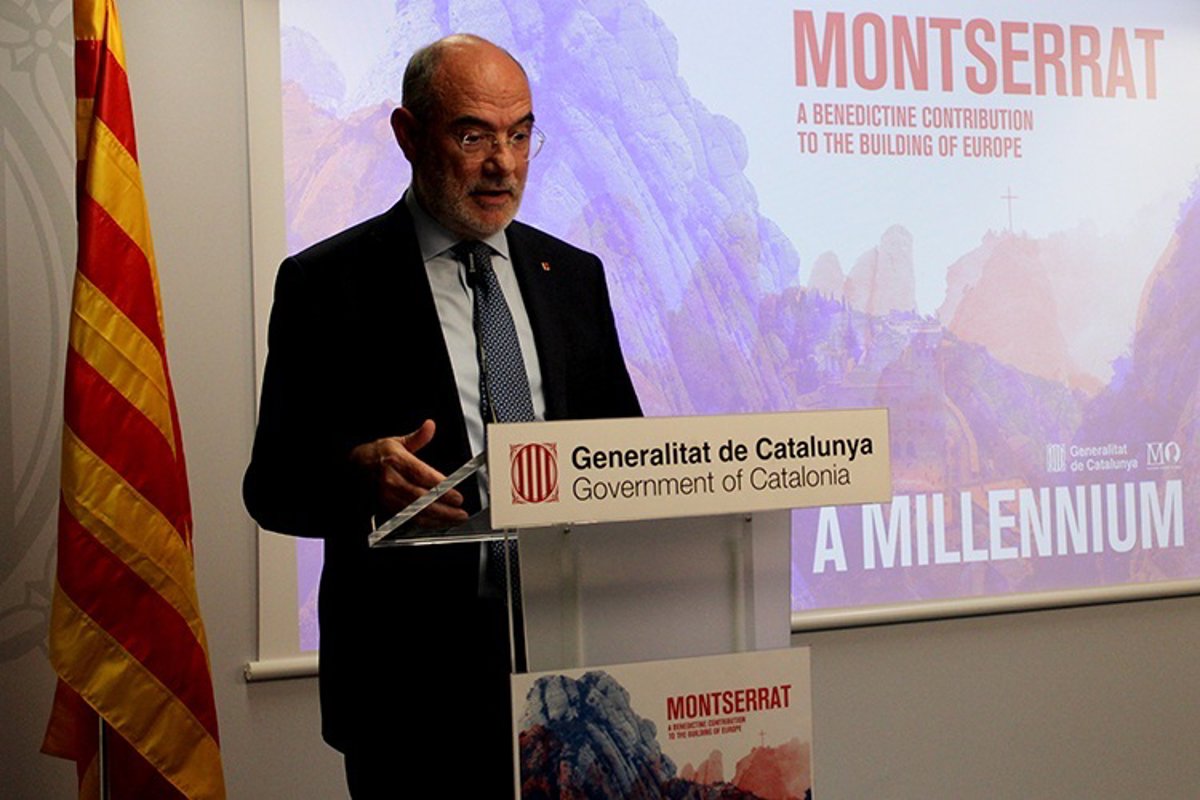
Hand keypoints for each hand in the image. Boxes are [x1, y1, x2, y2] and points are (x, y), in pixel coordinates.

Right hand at [349, 420, 468, 528]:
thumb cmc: (374, 456)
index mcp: (396, 461)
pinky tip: (437, 522)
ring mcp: (387, 497)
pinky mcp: (384, 508)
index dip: (442, 488)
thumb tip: (430, 426)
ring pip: (415, 511)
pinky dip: (424, 522)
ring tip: (454, 519)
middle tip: (461, 511)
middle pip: (421, 498)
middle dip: (444, 507)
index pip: (423, 476)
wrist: (351, 469)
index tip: (456, 495)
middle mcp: (391, 480)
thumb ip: (417, 437)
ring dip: (437, 518)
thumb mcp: (395, 442)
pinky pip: (407, 519)